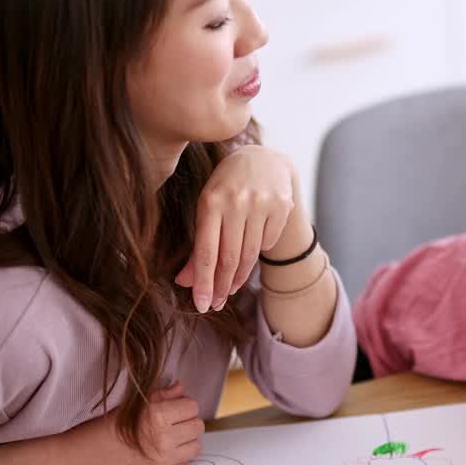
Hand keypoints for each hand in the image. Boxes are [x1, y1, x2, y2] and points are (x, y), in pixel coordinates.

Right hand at [55, 382, 202, 464]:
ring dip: (186, 441)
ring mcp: (162, 462)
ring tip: (168, 438)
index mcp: (156, 416)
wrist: (76, 463)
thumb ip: (159, 396)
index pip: (191, 406)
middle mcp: (163, 440)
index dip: (182, 405)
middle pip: (197, 426)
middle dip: (187, 422)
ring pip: (195, 447)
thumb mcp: (129, 407)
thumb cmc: (98, 431)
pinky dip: (178, 458)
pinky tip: (161, 454)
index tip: (172, 407)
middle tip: (171, 423)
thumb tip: (180, 388)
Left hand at [176, 145, 300, 311]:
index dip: (203, 283)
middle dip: (221, 287)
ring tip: (230, 290)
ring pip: (249, 255)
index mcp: (210, 201)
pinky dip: (258, 252)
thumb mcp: (206, 209)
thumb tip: (184, 282)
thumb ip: (198, 245)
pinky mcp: (281, 206)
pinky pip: (267, 243)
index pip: (206, 252)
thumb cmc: (226, 188)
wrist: (262, 158)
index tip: (201, 306)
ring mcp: (261, 203)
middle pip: (229, 258)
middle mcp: (236, 202)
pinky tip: (251, 250)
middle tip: (215, 306)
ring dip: (238, 278)